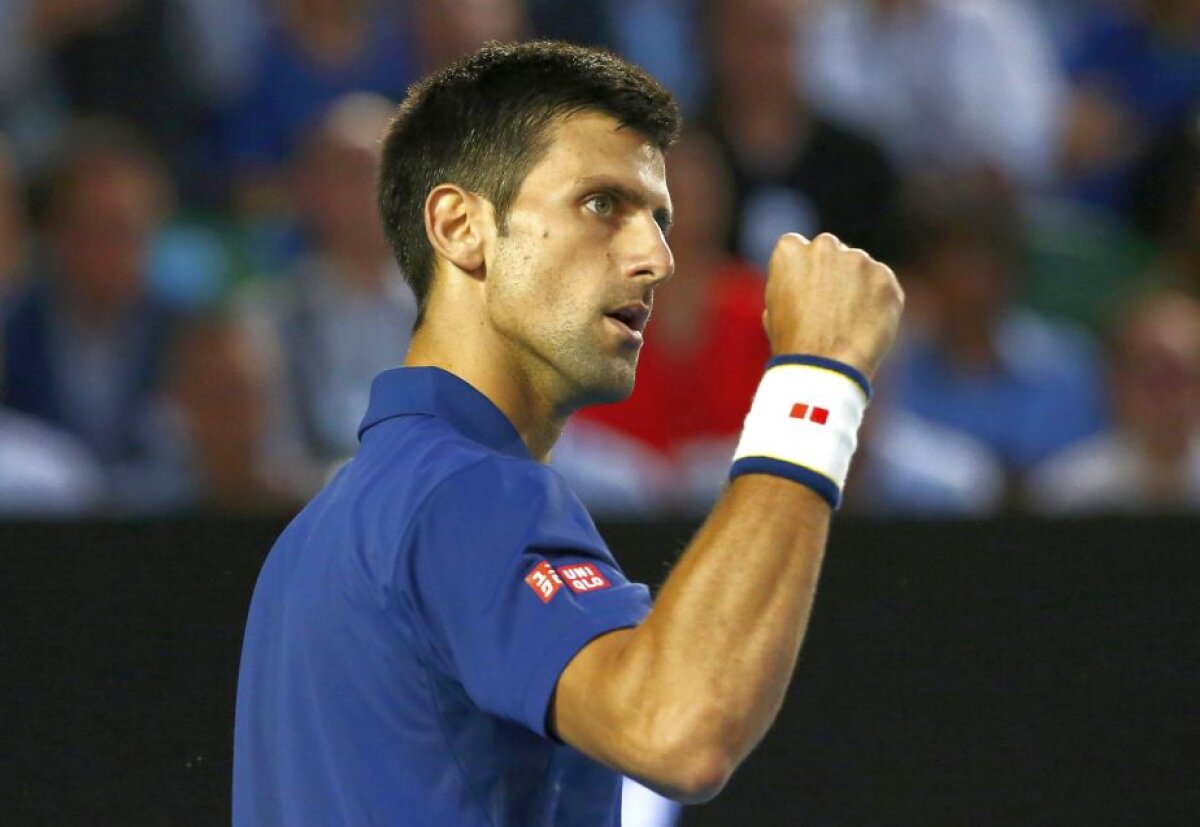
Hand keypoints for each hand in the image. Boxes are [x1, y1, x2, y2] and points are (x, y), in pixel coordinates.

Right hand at [762, 233, 903, 378]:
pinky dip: (879, 302)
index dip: (805, 272)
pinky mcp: (885, 277)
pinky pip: (883, 285)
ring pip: (860, 268)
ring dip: (858, 287)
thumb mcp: (774, 308)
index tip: (808, 291)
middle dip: (833, 272)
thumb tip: (805, 282)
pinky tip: (867, 326)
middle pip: (831, 252)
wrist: (825, 366)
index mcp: (790, 250)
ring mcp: (858, 259)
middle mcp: (824, 246)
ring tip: (850, 323)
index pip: (798, 248)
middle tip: (832, 307)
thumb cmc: (793, 344)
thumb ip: (790, 283)